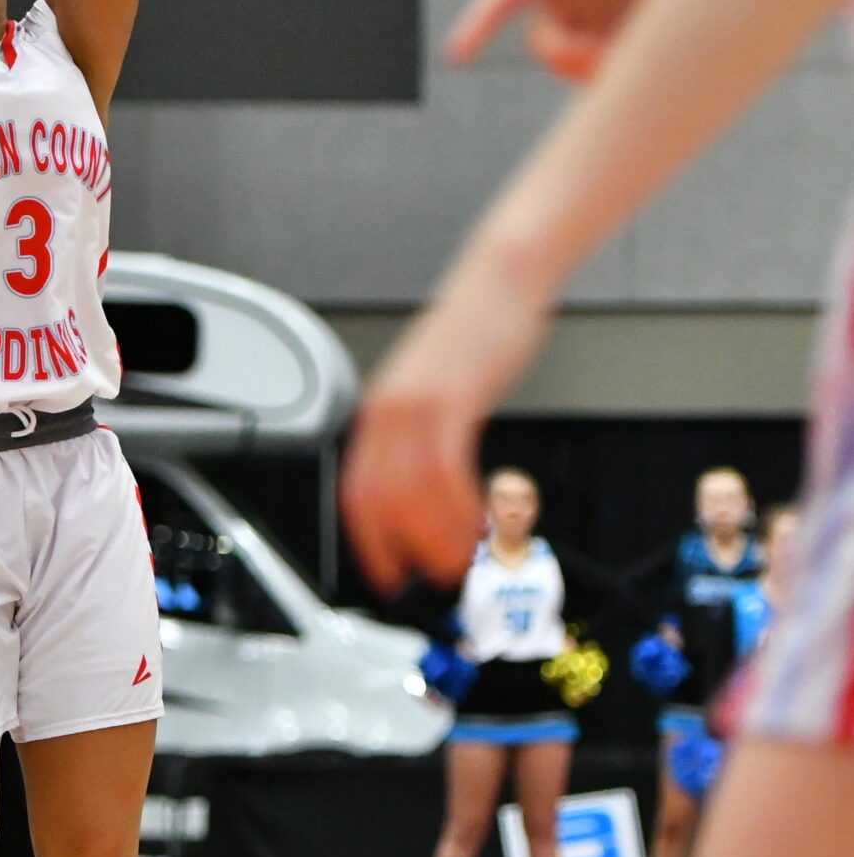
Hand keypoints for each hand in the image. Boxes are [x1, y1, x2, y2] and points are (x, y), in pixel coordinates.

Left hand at [341, 267, 551, 594]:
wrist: (500, 283)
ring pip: (412, 494)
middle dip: (406, 548)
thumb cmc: (475, 334)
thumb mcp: (435, 390)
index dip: (370, 541)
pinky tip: (480, 520)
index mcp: (377, 414)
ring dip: (438, 536)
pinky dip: (462, 507)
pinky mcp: (448, 400)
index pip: (357, 494)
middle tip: (435, 573)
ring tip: (462, 557)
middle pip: (378, 502)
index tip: (388, 571)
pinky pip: (446, 472)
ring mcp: (413, 406)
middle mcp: (385, 412)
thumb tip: (432, 489)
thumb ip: (425, 437)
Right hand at [445, 0, 704, 79]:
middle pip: (540, 44)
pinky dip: (616, 78)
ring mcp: (595, 32)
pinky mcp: (622, 57)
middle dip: (562, 55)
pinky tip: (648, 56)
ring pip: (571, 69)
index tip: (457, 55)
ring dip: (593, 69)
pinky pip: (602, 82)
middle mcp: (570, 3)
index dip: (477, 25)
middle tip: (598, 57)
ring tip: (637, 49)